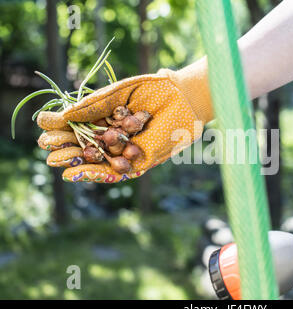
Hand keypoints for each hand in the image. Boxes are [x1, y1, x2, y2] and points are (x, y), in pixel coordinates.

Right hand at [37, 59, 212, 182]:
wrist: (184, 98)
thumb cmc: (152, 90)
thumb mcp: (118, 94)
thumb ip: (94, 105)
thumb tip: (63, 115)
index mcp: (101, 118)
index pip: (74, 126)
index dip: (59, 126)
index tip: (47, 124)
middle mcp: (110, 137)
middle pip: (81, 146)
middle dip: (64, 148)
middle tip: (48, 148)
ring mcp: (123, 151)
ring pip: (95, 160)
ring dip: (76, 162)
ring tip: (58, 162)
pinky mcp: (139, 163)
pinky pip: (116, 171)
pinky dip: (98, 172)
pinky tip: (79, 173)